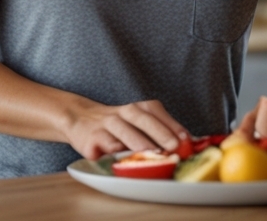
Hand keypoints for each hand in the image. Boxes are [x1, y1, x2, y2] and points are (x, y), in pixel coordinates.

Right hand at [64, 99, 188, 159]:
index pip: (156, 112)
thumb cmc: (117, 128)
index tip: (187, 139)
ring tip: (151, 152)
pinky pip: (103, 144)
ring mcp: (105, 125)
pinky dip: (114, 151)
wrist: (78, 119)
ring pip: (122, 130)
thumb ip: (159, 132)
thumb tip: (188, 147)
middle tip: (173, 146)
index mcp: (137, 108)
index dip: (172, 125)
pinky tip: (125, 158)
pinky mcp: (90, 140)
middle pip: (142, 118)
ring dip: (137, 141)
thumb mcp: (137, 124)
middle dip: (159, 131)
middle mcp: (122, 113)